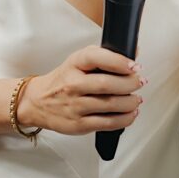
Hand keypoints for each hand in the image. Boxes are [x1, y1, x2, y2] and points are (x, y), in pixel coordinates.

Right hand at [18, 45, 144, 135]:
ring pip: (110, 105)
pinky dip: (124, 119)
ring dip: (130, 102)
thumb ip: (104, 56)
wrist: (38, 101)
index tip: (135, 65)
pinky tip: (131, 114)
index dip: (120, 61)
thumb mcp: (79, 61)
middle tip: (140, 82)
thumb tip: (134, 52)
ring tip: (137, 99)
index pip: (97, 58)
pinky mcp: (78, 124)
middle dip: (130, 83)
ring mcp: (75, 105)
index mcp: (74, 63)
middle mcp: (73, 84)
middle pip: (107, 84)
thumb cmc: (63, 79)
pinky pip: (107, 123)